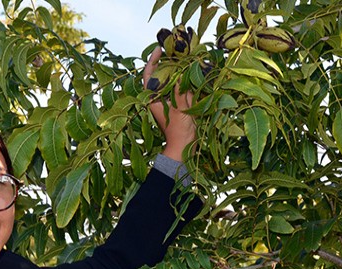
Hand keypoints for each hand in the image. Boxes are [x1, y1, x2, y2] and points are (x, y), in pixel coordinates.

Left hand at [143, 47, 195, 161]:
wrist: (183, 147)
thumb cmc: (178, 131)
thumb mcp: (180, 109)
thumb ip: (179, 92)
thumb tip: (178, 74)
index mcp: (153, 99)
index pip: (149, 76)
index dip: (152, 61)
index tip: (159, 49)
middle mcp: (158, 98)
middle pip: (160, 75)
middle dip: (167, 61)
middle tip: (176, 49)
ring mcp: (167, 101)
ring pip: (170, 80)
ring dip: (177, 69)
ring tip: (185, 56)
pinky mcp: (177, 104)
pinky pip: (179, 87)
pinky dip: (184, 79)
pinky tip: (192, 71)